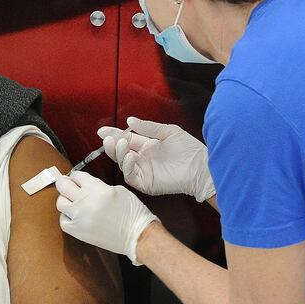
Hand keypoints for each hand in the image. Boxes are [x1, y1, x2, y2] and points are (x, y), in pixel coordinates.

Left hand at [55, 171, 157, 264]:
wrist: (137, 235)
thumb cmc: (133, 213)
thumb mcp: (118, 190)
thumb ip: (99, 186)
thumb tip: (86, 186)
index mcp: (98, 189)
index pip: (77, 176)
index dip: (76, 176)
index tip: (76, 178)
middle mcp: (86, 202)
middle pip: (63, 186)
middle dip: (64, 183)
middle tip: (66, 184)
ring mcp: (80, 218)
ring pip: (60, 203)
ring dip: (65, 200)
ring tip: (72, 201)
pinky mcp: (79, 232)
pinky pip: (63, 221)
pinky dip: (67, 217)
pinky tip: (74, 216)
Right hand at [98, 117, 215, 201]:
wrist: (202, 167)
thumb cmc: (190, 150)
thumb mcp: (168, 132)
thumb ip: (149, 127)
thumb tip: (130, 120)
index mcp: (147, 146)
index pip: (126, 139)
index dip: (114, 134)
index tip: (103, 130)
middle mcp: (143, 159)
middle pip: (121, 152)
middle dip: (112, 144)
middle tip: (108, 138)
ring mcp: (143, 171)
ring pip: (123, 163)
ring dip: (118, 153)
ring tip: (121, 143)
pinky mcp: (146, 183)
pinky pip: (131, 176)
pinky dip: (127, 166)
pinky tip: (131, 156)